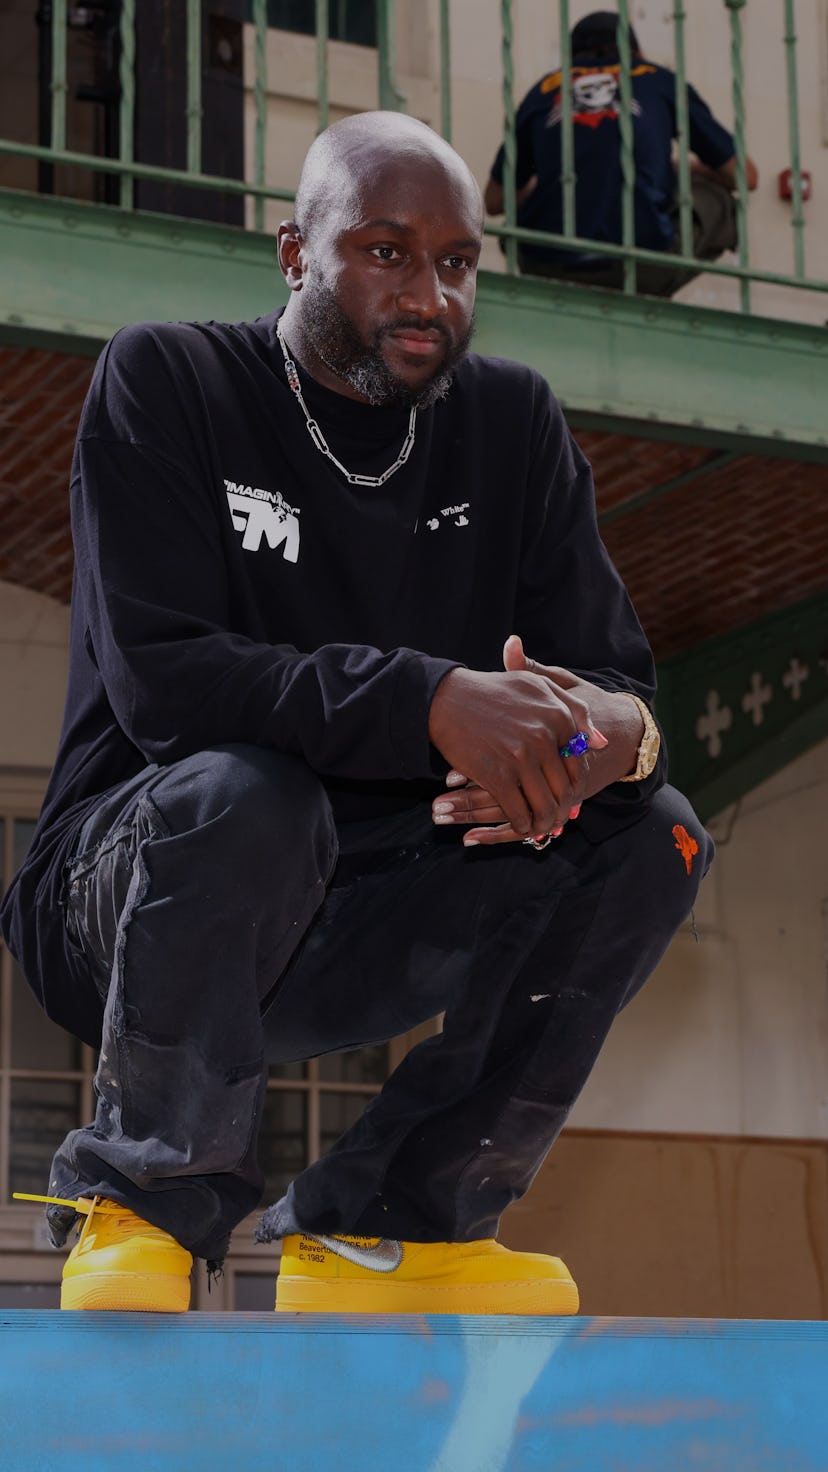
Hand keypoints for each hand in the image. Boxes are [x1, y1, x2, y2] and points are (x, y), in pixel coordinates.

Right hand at [428, 634, 606, 845]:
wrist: (446, 698)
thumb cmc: (494, 691)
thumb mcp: (539, 686)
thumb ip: (575, 711)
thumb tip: (601, 744)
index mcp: (558, 717)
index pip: (579, 766)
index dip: (575, 787)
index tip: (565, 796)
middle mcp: (544, 737)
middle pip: (564, 789)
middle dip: (562, 810)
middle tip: (556, 818)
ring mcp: (520, 758)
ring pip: (544, 805)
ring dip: (545, 823)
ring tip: (541, 826)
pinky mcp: (497, 775)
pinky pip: (518, 812)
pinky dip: (522, 824)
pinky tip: (520, 824)